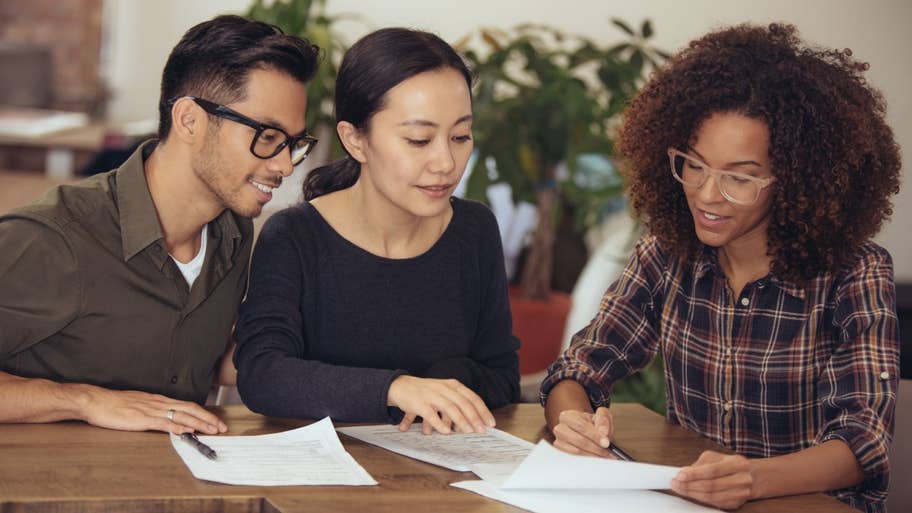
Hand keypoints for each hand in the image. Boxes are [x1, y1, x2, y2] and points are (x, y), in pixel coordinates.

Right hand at [78, 386, 227, 434]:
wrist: (96, 401)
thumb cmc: (114, 404)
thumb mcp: (138, 404)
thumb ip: (153, 410)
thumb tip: (166, 418)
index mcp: (158, 400)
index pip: (187, 406)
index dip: (203, 413)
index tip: (215, 421)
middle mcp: (159, 403)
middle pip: (190, 410)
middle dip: (208, 419)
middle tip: (222, 427)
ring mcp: (151, 410)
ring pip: (181, 416)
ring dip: (199, 424)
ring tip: (212, 430)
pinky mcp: (142, 419)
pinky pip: (163, 423)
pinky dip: (177, 428)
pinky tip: (187, 432)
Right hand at [388, 376, 494, 434]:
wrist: (399, 386)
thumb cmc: (425, 392)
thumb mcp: (444, 392)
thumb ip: (457, 403)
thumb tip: (473, 422)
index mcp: (452, 385)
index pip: (472, 398)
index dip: (482, 411)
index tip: (490, 423)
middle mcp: (444, 388)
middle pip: (464, 403)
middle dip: (474, 418)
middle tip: (481, 431)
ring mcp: (431, 395)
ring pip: (450, 408)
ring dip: (461, 421)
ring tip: (468, 432)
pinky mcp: (419, 403)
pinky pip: (431, 414)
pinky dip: (439, 424)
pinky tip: (446, 432)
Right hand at [552, 407, 613, 457]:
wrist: (587, 430)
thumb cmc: (593, 423)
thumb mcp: (601, 415)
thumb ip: (603, 420)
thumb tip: (603, 432)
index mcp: (567, 416)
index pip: (580, 426)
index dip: (594, 435)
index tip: (606, 443)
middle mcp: (560, 428)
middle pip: (578, 440)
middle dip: (596, 447)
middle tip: (608, 452)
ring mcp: (559, 442)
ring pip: (576, 451)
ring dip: (593, 455)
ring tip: (604, 456)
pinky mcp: (561, 454)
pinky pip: (574, 460)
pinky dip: (587, 461)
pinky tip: (596, 459)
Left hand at [671, 450, 754, 509]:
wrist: (753, 477)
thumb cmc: (731, 465)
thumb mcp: (717, 457)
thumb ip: (701, 464)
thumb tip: (684, 472)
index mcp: (738, 463)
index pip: (712, 470)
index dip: (694, 474)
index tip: (679, 475)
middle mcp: (742, 479)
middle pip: (711, 486)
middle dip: (689, 485)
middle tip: (675, 483)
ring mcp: (741, 493)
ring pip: (711, 497)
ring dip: (692, 494)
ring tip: (679, 488)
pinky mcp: (736, 503)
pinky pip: (714, 503)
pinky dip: (700, 499)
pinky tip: (691, 494)